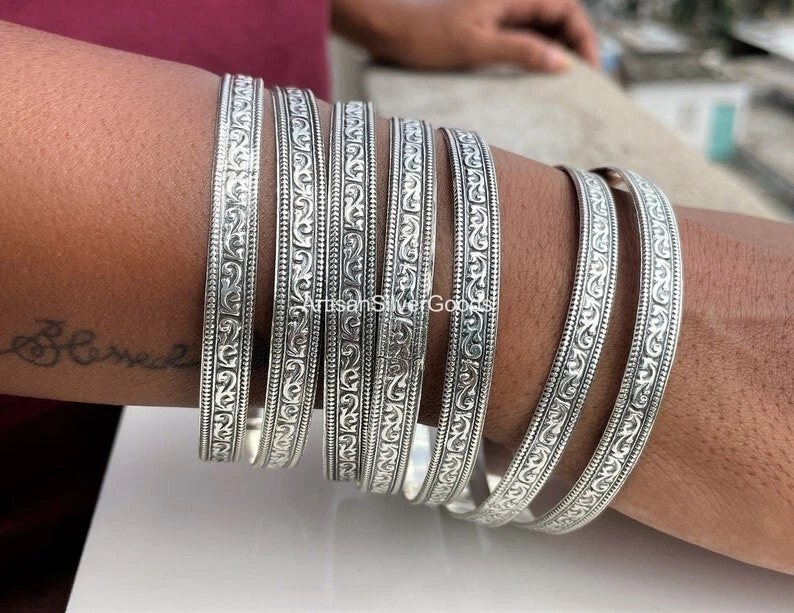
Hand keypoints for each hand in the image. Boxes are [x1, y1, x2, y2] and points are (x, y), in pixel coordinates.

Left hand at [332, 0, 599, 72]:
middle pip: (557, 17)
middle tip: (583, 80)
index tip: (590, 69)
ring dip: (556, 50)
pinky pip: (520, 37)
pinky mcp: (486, 26)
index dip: (583, 38)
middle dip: (575, 45)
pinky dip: (534, 54)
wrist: (389, 31)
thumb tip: (561, 62)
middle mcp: (508, 0)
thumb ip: (520, 51)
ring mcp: (497, 13)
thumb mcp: (476, 47)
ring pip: (540, 28)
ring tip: (564, 83)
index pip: (565, 9)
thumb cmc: (427, 37)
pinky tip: (535, 76)